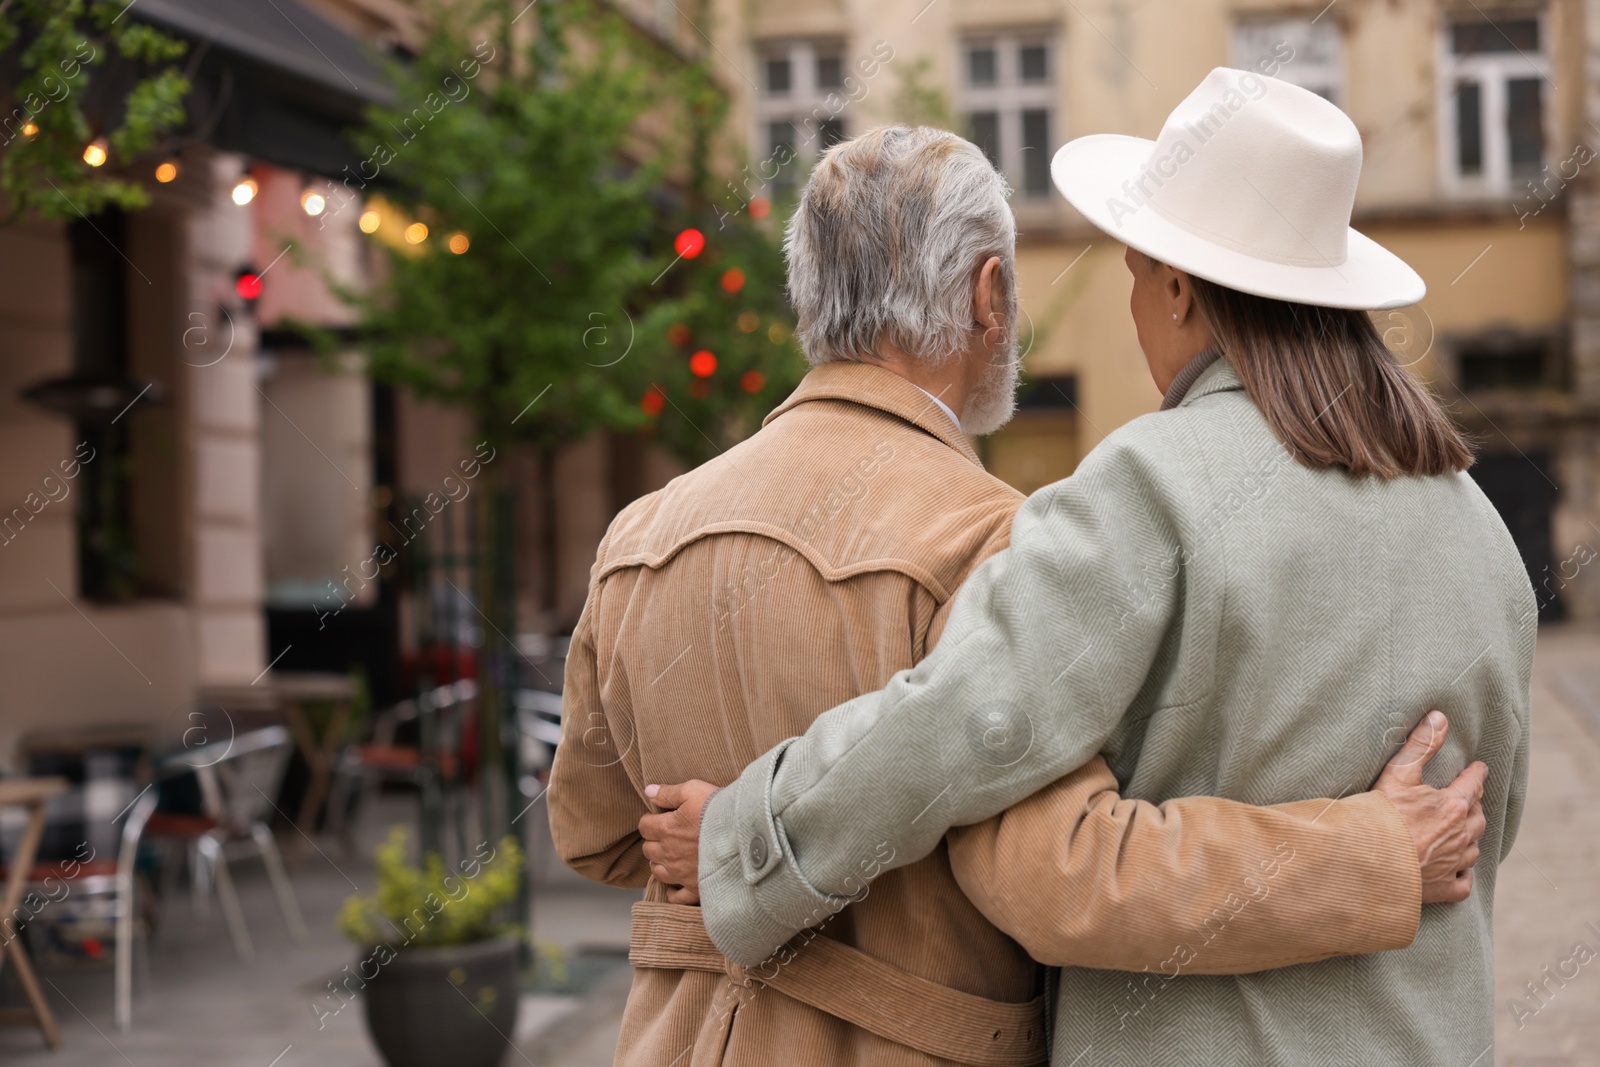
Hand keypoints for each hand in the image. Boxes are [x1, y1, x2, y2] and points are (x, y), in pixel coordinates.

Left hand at [639, 780, 719, 904]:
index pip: (644, 826)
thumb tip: (648, 791)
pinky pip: (676, 897)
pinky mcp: (695, 887)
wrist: (745, 834)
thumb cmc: (719, 810)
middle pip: (648, 849)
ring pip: (657, 871)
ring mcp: (680, 873)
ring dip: (660, 862)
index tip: (661, 818)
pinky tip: (677, 883)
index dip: (651, 820)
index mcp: (666, 829)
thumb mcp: (693, 790)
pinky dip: (673, 891)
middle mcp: (669, 853)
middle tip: (668, 835)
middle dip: (654, 841)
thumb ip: (668, 793)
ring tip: (672, 855)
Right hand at [1373, 711, 1488, 903]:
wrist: (1366, 860)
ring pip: (1474, 848)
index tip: (1480, 767)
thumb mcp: (1399, 772)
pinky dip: (1464, 874)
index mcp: (1452, 806)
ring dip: (1472, 836)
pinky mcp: (1442, 888)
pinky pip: (1463, 882)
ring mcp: (1453, 863)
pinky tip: (1460, 869)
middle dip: (1476, 805)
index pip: (1472, 785)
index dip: (1476, 774)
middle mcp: (1460, 835)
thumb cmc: (1380, 815)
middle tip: (1472, 798)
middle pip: (1478, 817)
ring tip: (1466, 830)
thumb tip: (1440, 717)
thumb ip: (1422, 744)